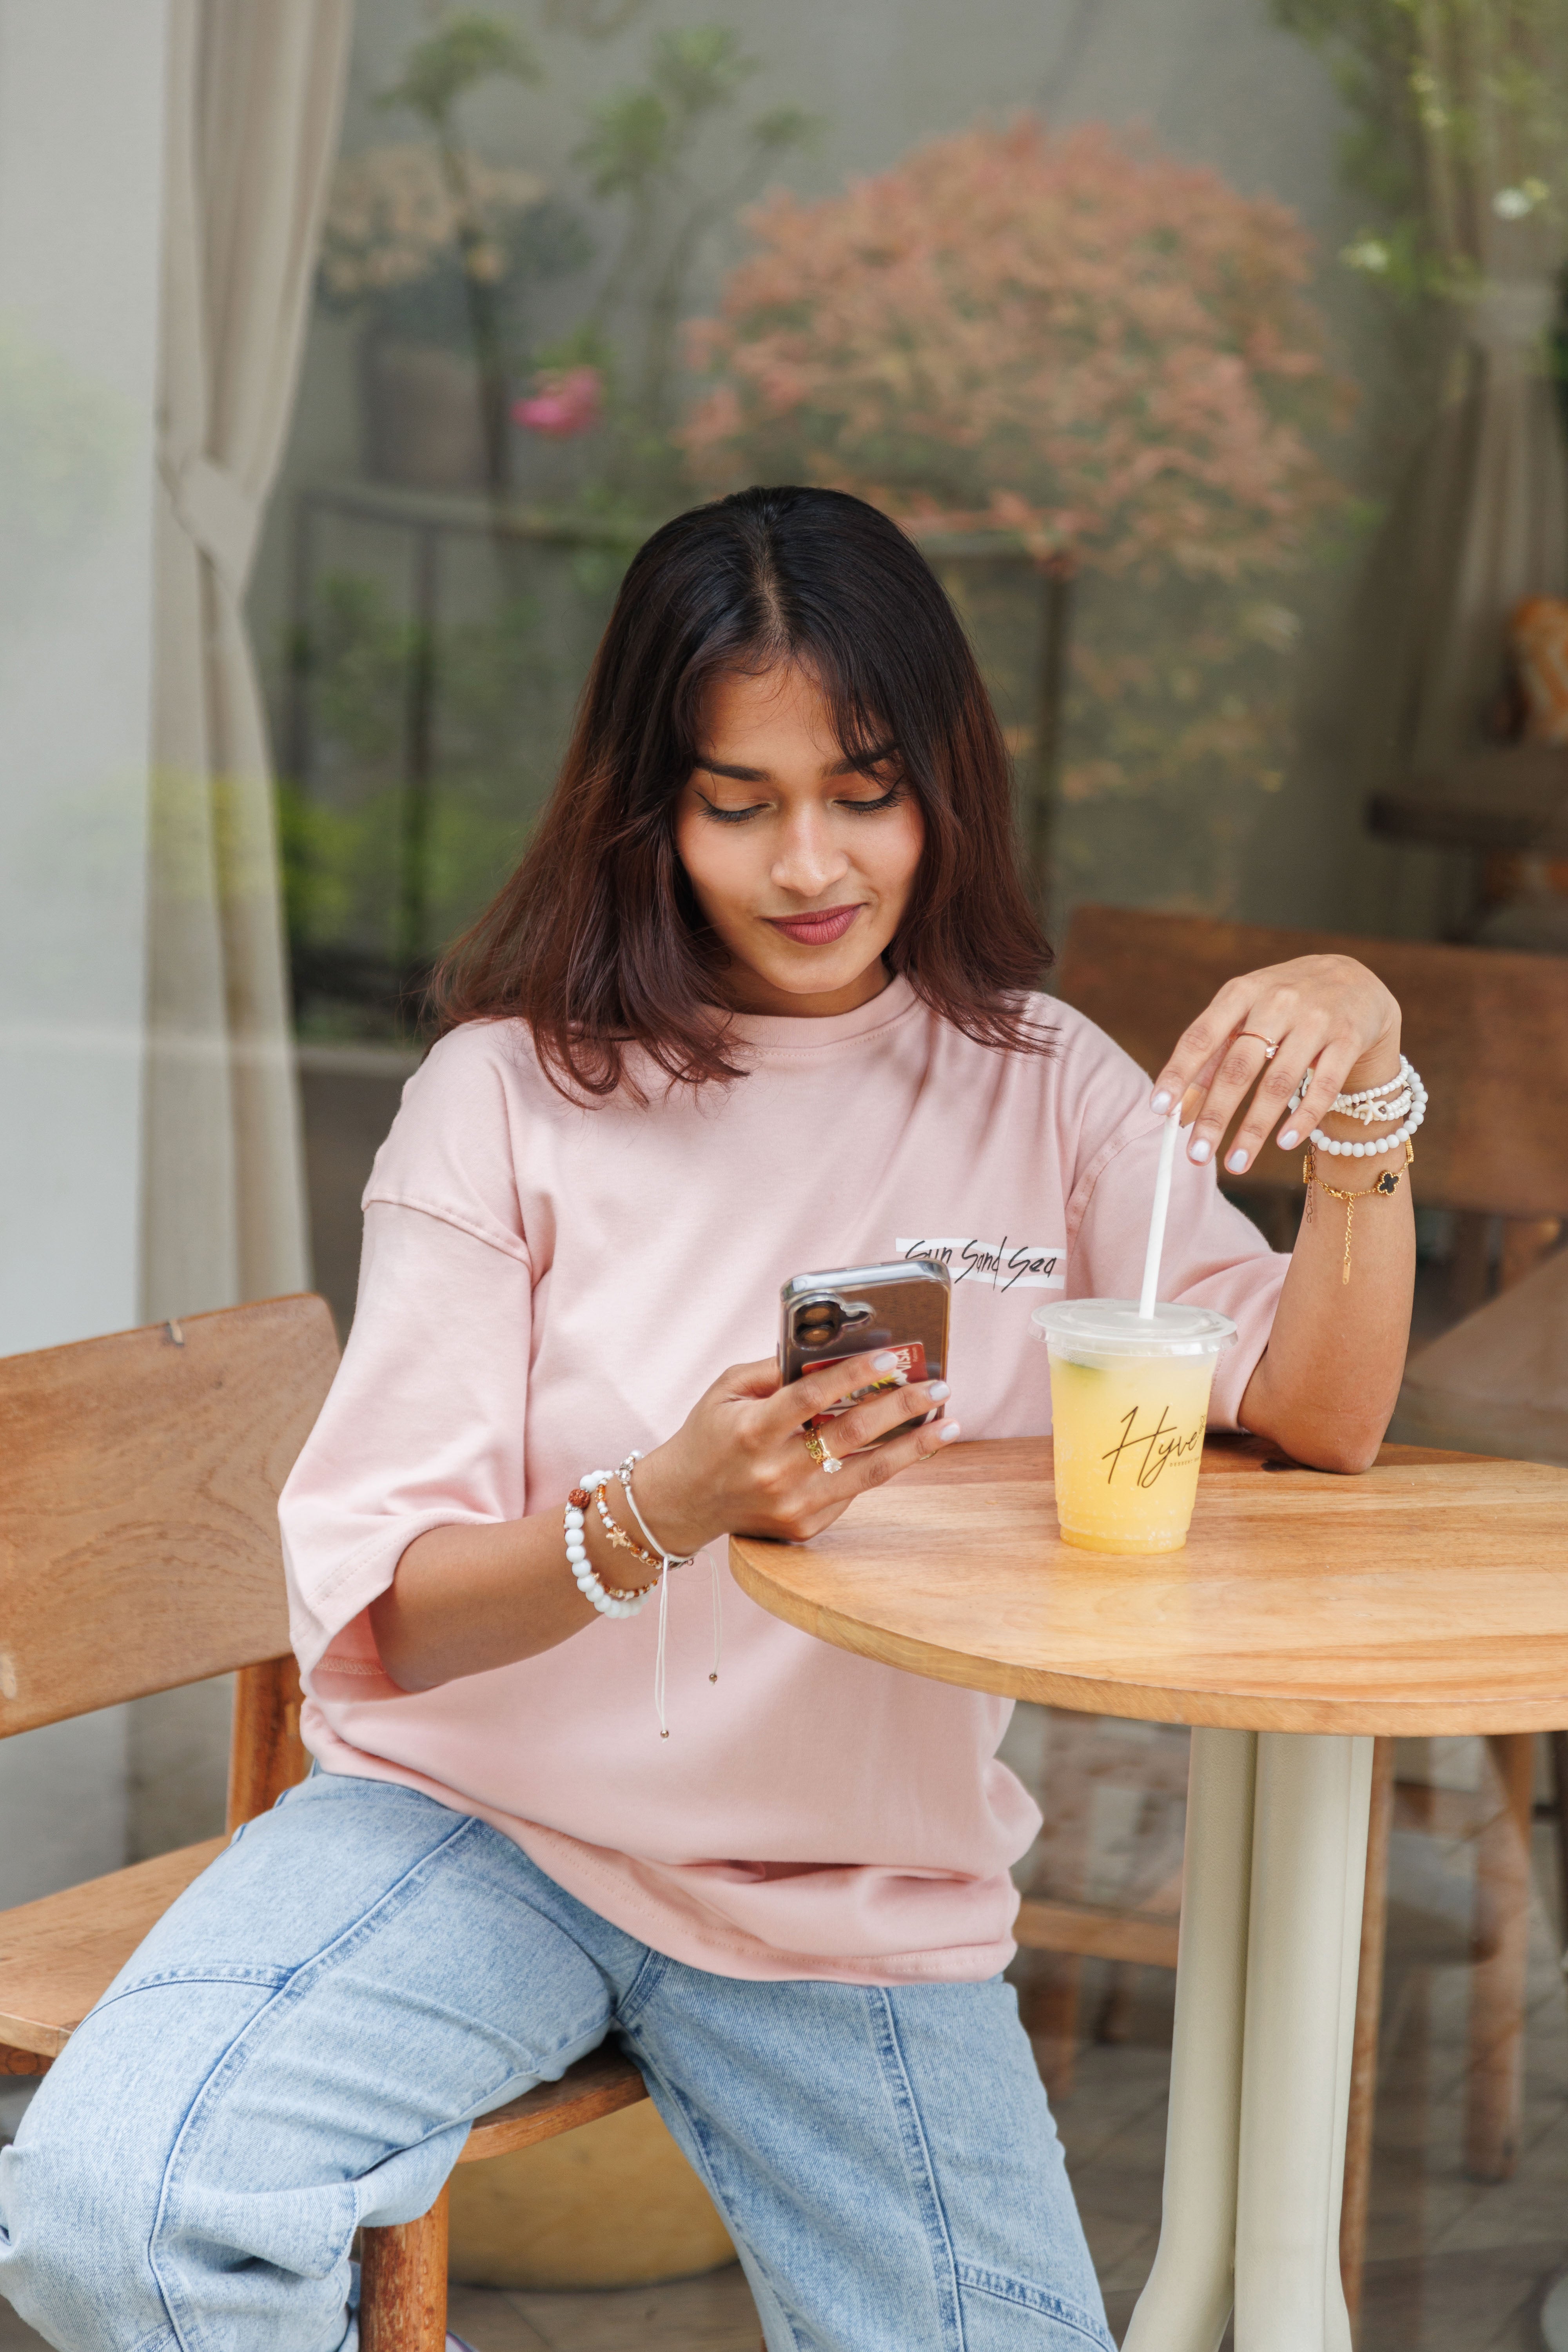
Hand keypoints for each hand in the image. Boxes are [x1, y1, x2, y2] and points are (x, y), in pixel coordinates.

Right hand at [631, 1352, 960, 1552]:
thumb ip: (774, 1370)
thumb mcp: (727, 1390)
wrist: (683, 1502)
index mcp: (751, 1431)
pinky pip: (852, 1491)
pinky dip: (882, 1465)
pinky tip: (908, 1445)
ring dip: (914, 1445)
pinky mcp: (804, 1527)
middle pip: (851, 1434)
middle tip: (938, 1386)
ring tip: (948, 1423)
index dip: (854, 1375)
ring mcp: (792, 1504)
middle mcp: (773, 1472)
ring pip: (867, 1471)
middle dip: (901, 1406)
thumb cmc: (709, 1434)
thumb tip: (831, 1350)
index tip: (892, 1356)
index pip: (810, 1397)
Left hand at [1150, 955, 1402, 1175]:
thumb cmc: (1283, 1006)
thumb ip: (1211, 1059)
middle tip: (1195, 1156)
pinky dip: (1303, 1117)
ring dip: (1255, 1128)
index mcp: (1240, 993)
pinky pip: (1324, 1086)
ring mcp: (1316, 1020)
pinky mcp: (1348, 1039)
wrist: (1354, 980)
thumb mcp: (1243, 1016)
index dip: (1179, 1073)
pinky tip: (1284, 1143)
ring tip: (1236, 1163)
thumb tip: (1176, 1112)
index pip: (1201, 1036)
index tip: (1159, 1109)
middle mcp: (1277, 1002)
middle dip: (1215, 1115)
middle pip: (1239, 1067)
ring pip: (1280, 1082)